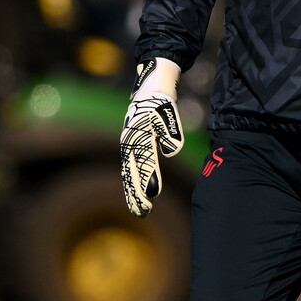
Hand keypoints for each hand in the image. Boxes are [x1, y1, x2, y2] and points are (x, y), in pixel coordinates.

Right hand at [120, 58, 183, 215]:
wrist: (150, 88)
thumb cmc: (160, 100)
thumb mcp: (167, 113)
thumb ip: (170, 131)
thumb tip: (171, 151)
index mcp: (138, 136)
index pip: (144, 163)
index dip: (148, 180)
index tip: (152, 197)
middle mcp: (130, 143)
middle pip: (133, 173)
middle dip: (137, 194)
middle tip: (143, 212)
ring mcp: (129, 145)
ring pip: (129, 173)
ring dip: (133, 193)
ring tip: (138, 210)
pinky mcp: (131, 146)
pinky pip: (130, 168)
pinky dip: (132, 183)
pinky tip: (135, 195)